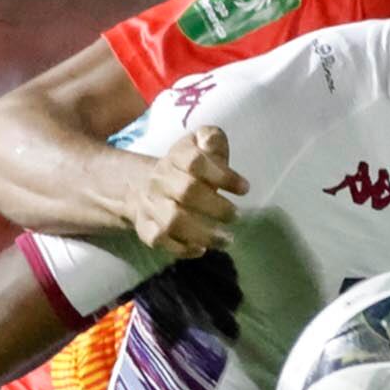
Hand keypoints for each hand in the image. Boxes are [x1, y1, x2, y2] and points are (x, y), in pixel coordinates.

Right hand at [121, 124, 244, 257]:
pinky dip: (182, 248)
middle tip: (236, 216)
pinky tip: (201, 249)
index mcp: (175, 158)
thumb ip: (210, 140)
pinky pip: (160, 241)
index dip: (222, 175)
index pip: (195, 162)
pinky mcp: (145, 229)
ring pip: (172, 222)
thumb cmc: (185, 169)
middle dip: (217, 207)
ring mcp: (150, 206)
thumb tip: (212, 142)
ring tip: (227, 240)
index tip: (244, 189)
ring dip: (203, 234)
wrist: (144, 187)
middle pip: (186, 192)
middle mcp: (159, 181)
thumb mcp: (198, 146)